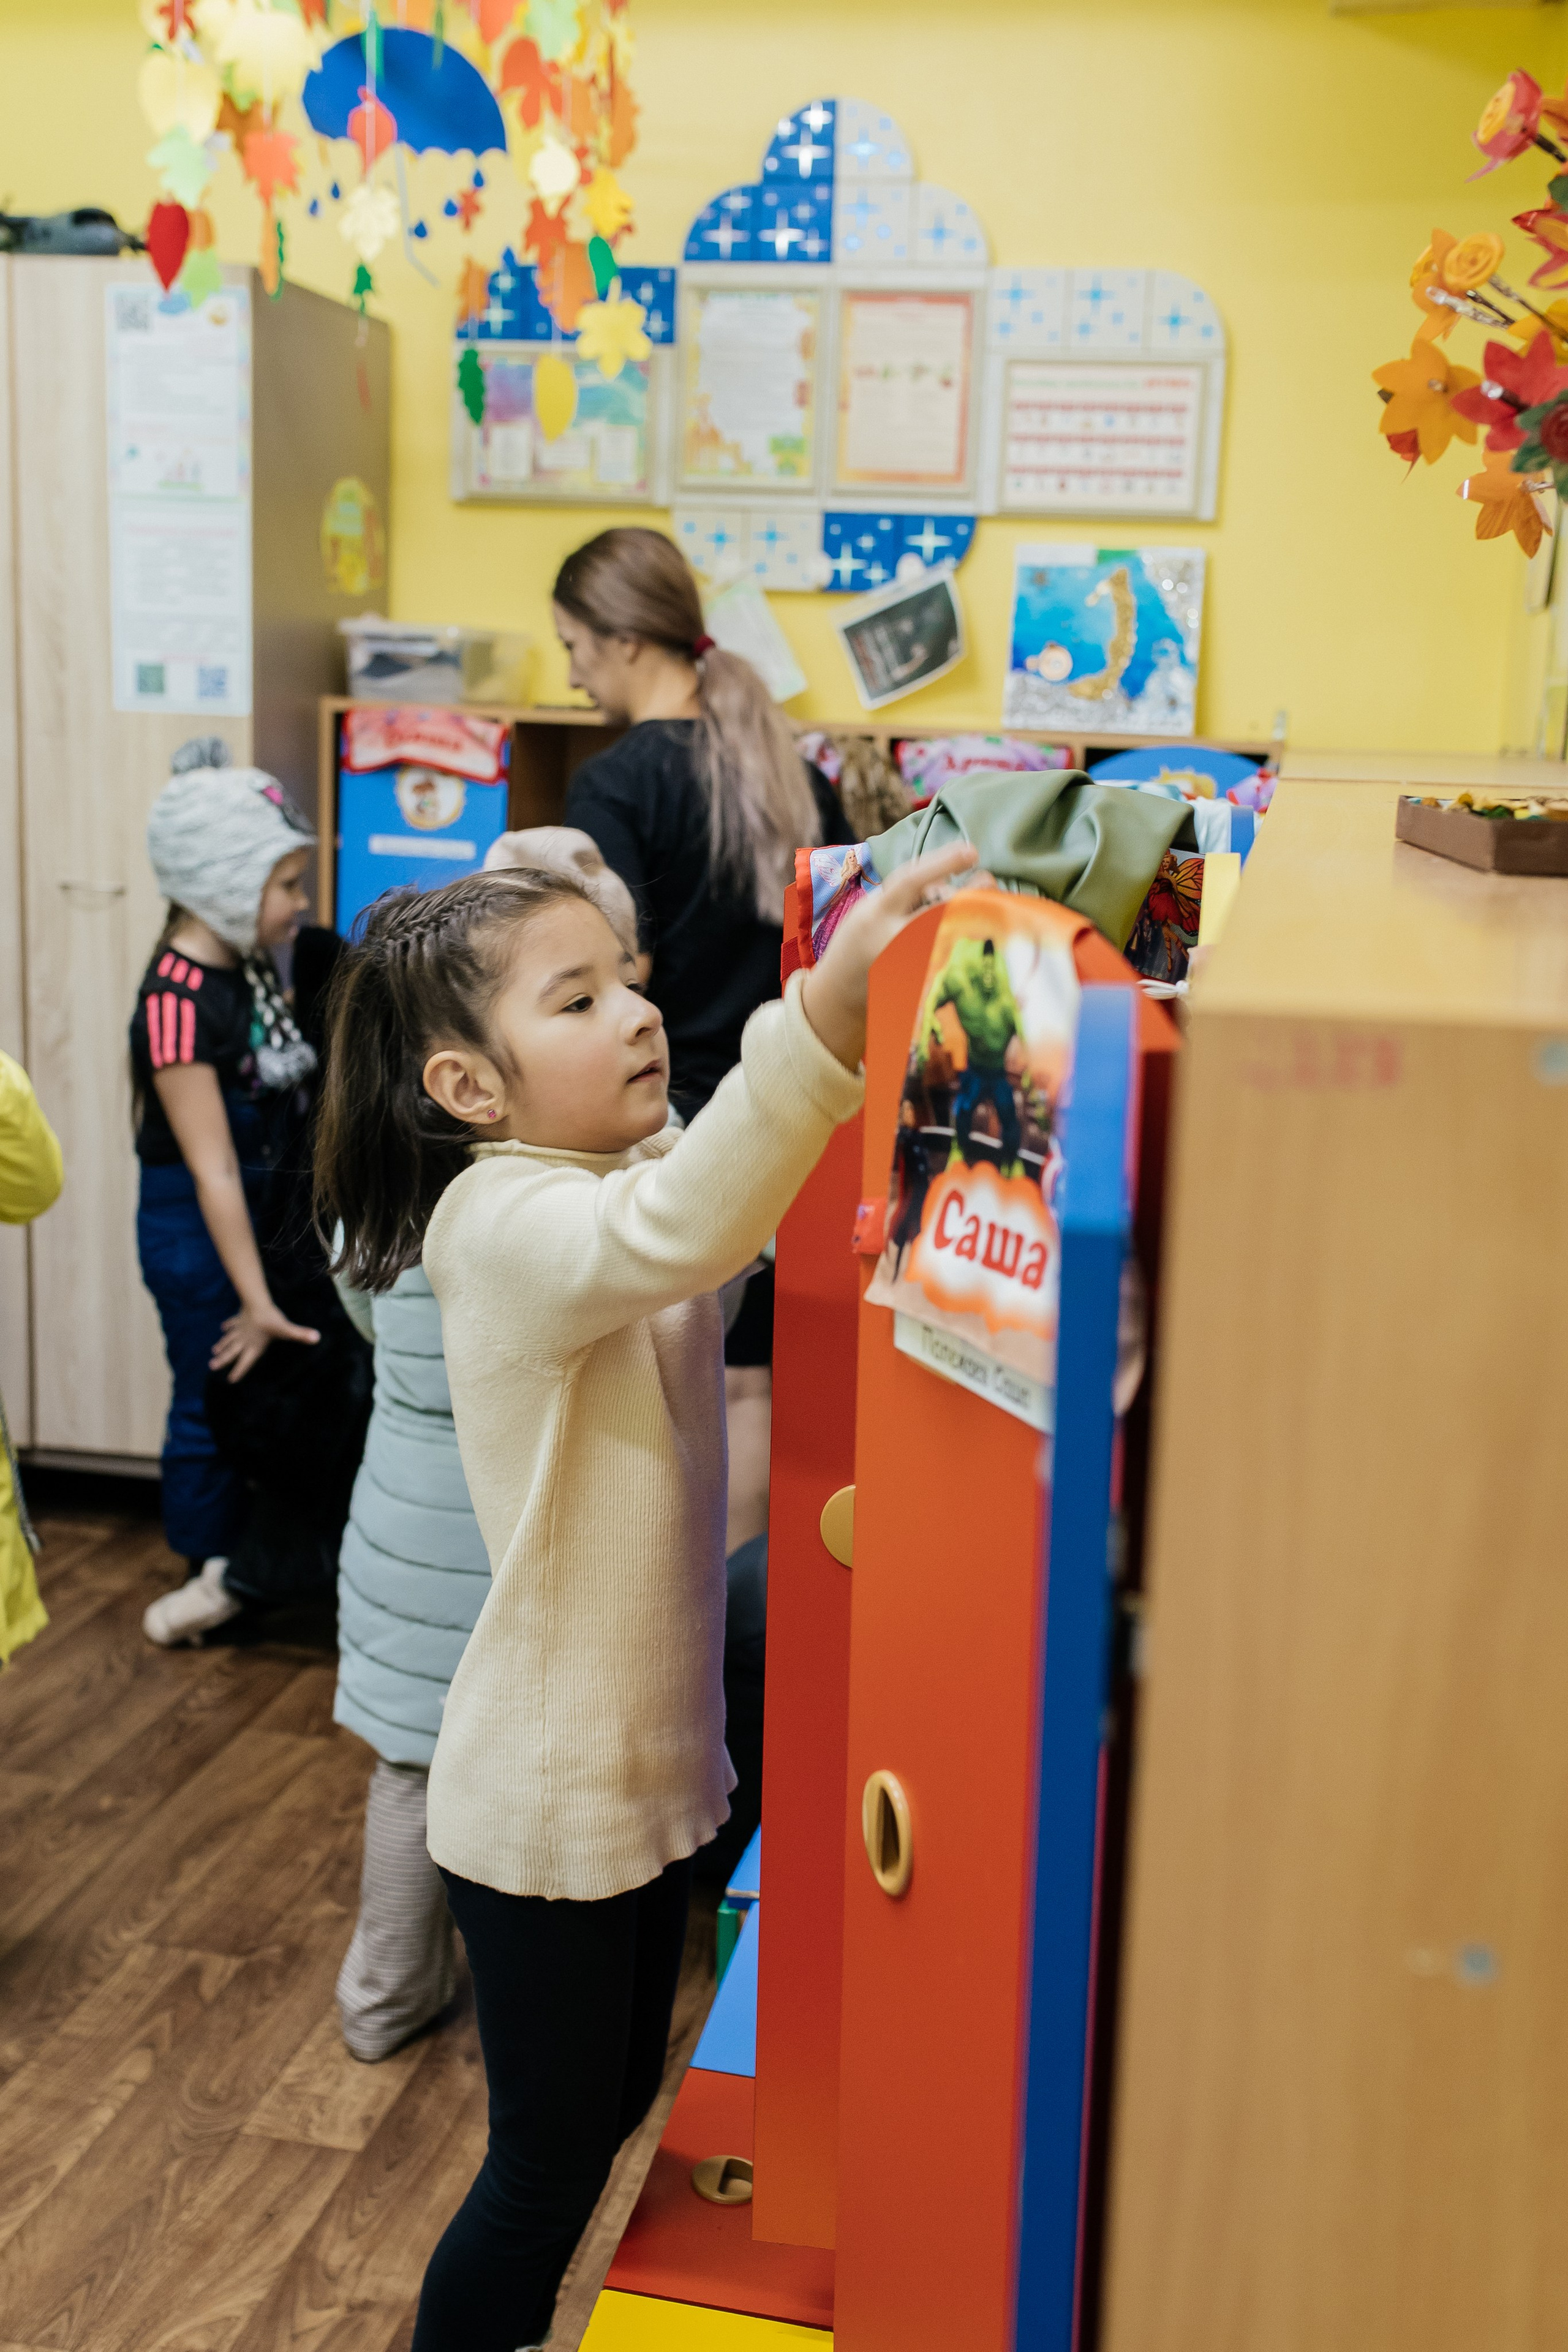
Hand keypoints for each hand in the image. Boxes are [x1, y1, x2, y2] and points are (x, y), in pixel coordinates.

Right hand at [210, 1297, 320, 1382]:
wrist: (256, 1302)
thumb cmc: (271, 1319)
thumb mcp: (286, 1329)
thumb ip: (300, 1335)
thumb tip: (317, 1338)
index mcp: (254, 1347)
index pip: (245, 1362)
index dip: (239, 1371)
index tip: (231, 1380)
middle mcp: (244, 1340)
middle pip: (231, 1352)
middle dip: (222, 1360)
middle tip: (211, 1366)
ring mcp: (240, 1329)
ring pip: (228, 1339)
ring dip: (221, 1345)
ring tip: (214, 1351)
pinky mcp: (239, 1318)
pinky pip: (232, 1323)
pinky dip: (227, 1326)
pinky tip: (223, 1327)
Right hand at [801, 843, 978, 1071]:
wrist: (841, 990)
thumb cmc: (861, 938)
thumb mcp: (873, 907)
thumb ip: (907, 893)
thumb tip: (952, 881)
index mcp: (876, 913)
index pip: (911, 881)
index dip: (943, 863)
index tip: (972, 851)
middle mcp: (891, 939)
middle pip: (939, 912)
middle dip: (968, 895)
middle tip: (988, 878)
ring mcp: (907, 965)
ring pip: (949, 934)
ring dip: (967, 916)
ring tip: (976, 905)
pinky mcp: (917, 984)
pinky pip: (949, 957)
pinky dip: (961, 940)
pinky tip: (969, 932)